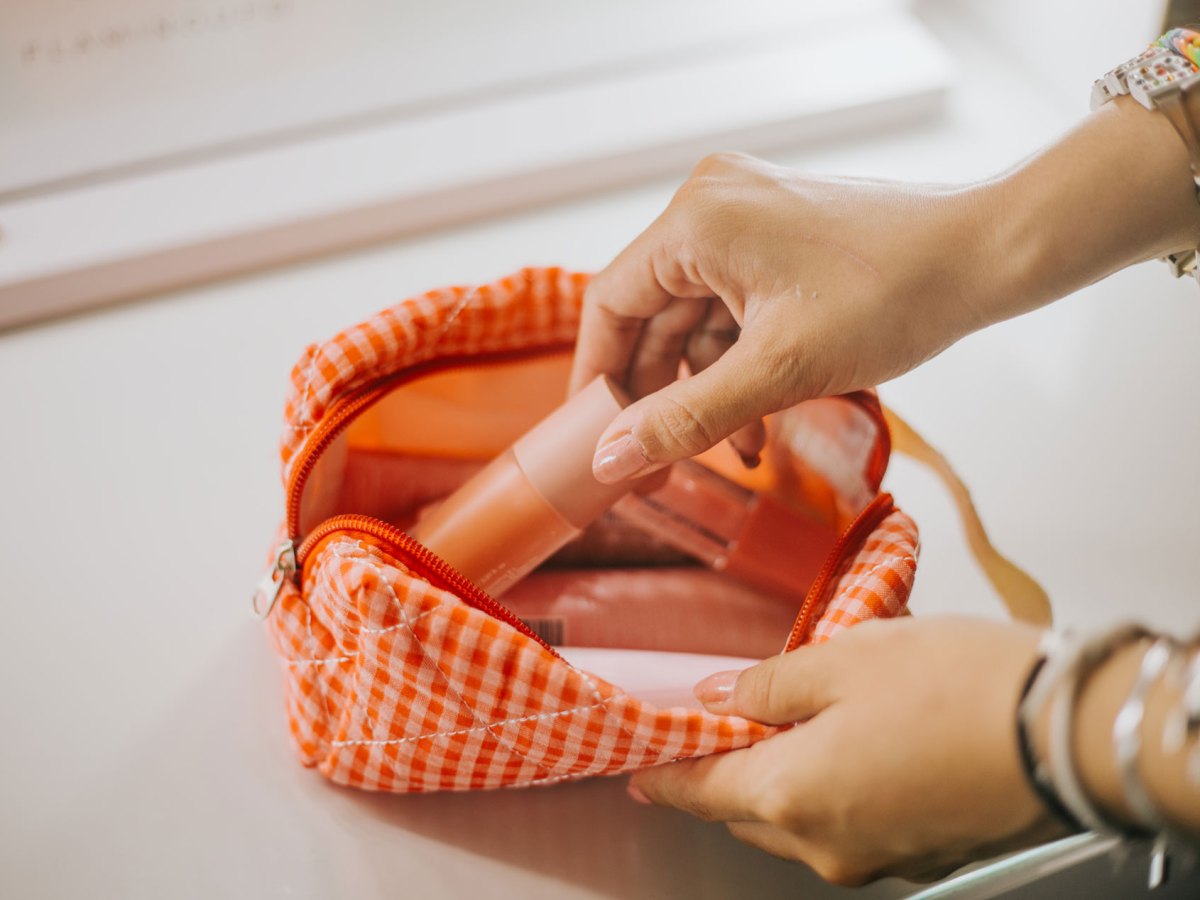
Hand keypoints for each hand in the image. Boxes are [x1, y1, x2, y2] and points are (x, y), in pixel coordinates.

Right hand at [573, 99, 1199, 484]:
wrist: (987, 257)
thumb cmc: (893, 295)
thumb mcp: (778, 372)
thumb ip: (686, 419)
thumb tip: (611, 460)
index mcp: (695, 221)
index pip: (610, 305)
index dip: (597, 377)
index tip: (591, 436)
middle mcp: (711, 207)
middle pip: (652, 316)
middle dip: (659, 395)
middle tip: (656, 462)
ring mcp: (747, 219)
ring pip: (696, 321)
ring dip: (707, 390)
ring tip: (734, 452)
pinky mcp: (778, 238)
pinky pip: (734, 310)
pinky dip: (740, 366)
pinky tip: (762, 423)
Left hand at [627, 616, 1065, 884]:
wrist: (1066, 730)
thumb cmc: (956, 687)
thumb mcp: (843, 658)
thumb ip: (768, 684)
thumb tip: (720, 695)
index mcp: (793, 795)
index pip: (702, 790)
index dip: (667, 775)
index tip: (641, 769)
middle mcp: (828, 843)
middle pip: (748, 812)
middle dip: (725, 774)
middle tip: (715, 730)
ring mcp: (878, 854)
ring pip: (800, 821)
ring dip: (782, 778)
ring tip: (788, 722)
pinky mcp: (921, 850)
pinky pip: (850, 822)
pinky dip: (833, 787)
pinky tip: (849, 741)